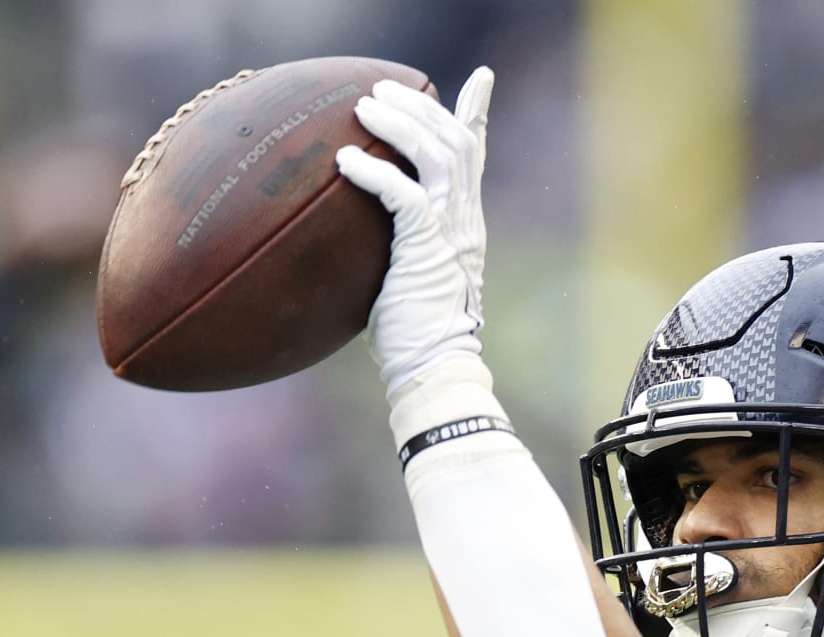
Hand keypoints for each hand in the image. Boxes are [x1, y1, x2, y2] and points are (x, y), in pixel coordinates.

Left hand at [336, 67, 493, 395]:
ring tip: (364, 108)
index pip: (476, 157)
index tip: (479, 78)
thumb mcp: (408, 279)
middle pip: (455, 140)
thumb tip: (358, 238)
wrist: (434, 371)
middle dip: (421, 105)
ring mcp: (451, 233)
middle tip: (383, 89)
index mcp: (465, 224)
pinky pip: (403, 193)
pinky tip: (344, 161)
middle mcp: (465, 221)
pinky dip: (373, 172)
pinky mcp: (428, 248)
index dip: (477, 113)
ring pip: (437, 154)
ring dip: (400, 124)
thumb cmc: (414, 339)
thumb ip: (399, 247)